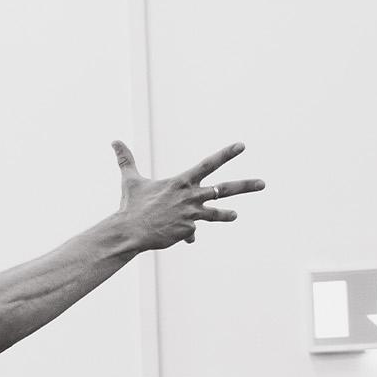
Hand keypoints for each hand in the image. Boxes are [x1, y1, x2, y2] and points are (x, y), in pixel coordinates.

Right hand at [113, 140, 263, 248]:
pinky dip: (185, 233)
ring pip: (216, 213)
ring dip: (226, 215)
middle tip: (263, 183)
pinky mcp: (188, 230)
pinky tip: (177, 236)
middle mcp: (191, 196)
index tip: (241, 146)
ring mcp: (191, 214)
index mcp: (181, 182)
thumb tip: (114, 141)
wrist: (130, 231)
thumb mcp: (130, 180)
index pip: (208, 164)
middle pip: (225, 188)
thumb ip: (126, 160)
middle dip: (246, 185)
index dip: (226, 154)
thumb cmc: (131, 205)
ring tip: (234, 215)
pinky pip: (191, 231)